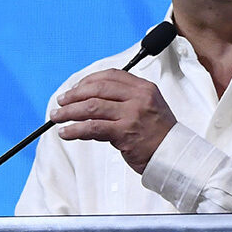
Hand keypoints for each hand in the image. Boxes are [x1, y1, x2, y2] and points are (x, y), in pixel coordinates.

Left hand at [50, 69, 176, 173]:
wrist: (174, 156)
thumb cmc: (158, 134)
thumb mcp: (148, 107)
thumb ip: (125, 99)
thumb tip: (91, 97)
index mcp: (144, 88)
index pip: (110, 75)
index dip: (88, 81)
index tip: (75, 89)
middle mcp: (138, 98)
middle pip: (97, 89)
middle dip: (74, 95)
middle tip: (60, 102)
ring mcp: (132, 115)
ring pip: (91, 107)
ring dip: (69, 112)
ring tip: (57, 117)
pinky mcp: (125, 133)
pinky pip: (93, 128)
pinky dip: (75, 130)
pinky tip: (66, 133)